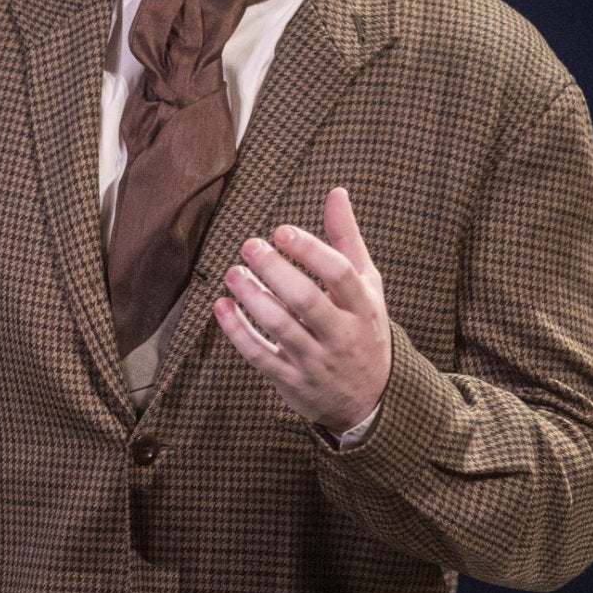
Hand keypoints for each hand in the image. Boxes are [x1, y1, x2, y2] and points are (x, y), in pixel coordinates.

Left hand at [213, 186, 391, 435]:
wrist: (371, 399)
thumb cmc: (362, 329)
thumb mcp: (366, 286)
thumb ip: (347, 240)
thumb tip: (336, 193)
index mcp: (363, 307)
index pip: (339, 275)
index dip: (310, 250)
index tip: (281, 230)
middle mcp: (341, 335)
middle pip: (307, 301)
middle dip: (275, 271)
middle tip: (250, 245)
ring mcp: (317, 361)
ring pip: (281, 329)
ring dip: (253, 298)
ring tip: (233, 273)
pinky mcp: (293, 382)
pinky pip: (261, 356)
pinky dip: (238, 332)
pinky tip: (221, 307)